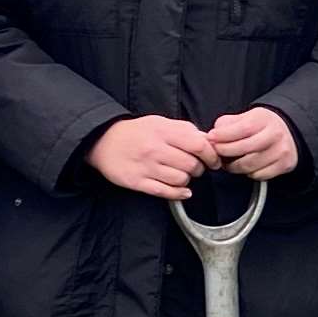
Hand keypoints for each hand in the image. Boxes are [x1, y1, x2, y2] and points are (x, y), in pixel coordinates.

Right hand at [86, 114, 215, 199]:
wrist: (103, 140)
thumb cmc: (137, 132)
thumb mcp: (161, 123)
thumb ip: (185, 130)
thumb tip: (209, 141)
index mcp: (163, 131)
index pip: (198, 145)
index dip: (211, 155)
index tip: (214, 160)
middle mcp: (155, 149)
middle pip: (191, 165)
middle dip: (199, 169)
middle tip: (196, 167)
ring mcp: (145, 167)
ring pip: (180, 180)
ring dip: (187, 180)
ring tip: (183, 175)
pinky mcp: (137, 182)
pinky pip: (165, 192)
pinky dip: (179, 193)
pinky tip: (182, 191)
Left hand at [207, 106, 303, 180]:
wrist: (289, 131)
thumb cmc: (262, 126)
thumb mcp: (246, 117)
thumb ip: (228, 123)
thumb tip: (213, 135)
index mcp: (264, 119)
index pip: (241, 129)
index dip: (223, 136)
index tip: (211, 138)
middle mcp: (275, 134)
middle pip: (244, 148)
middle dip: (225, 152)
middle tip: (216, 153)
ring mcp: (281, 151)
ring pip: (250, 165)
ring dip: (234, 166)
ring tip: (228, 162)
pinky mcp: (284, 165)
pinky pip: (259, 175)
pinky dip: (248, 173)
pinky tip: (245, 166)